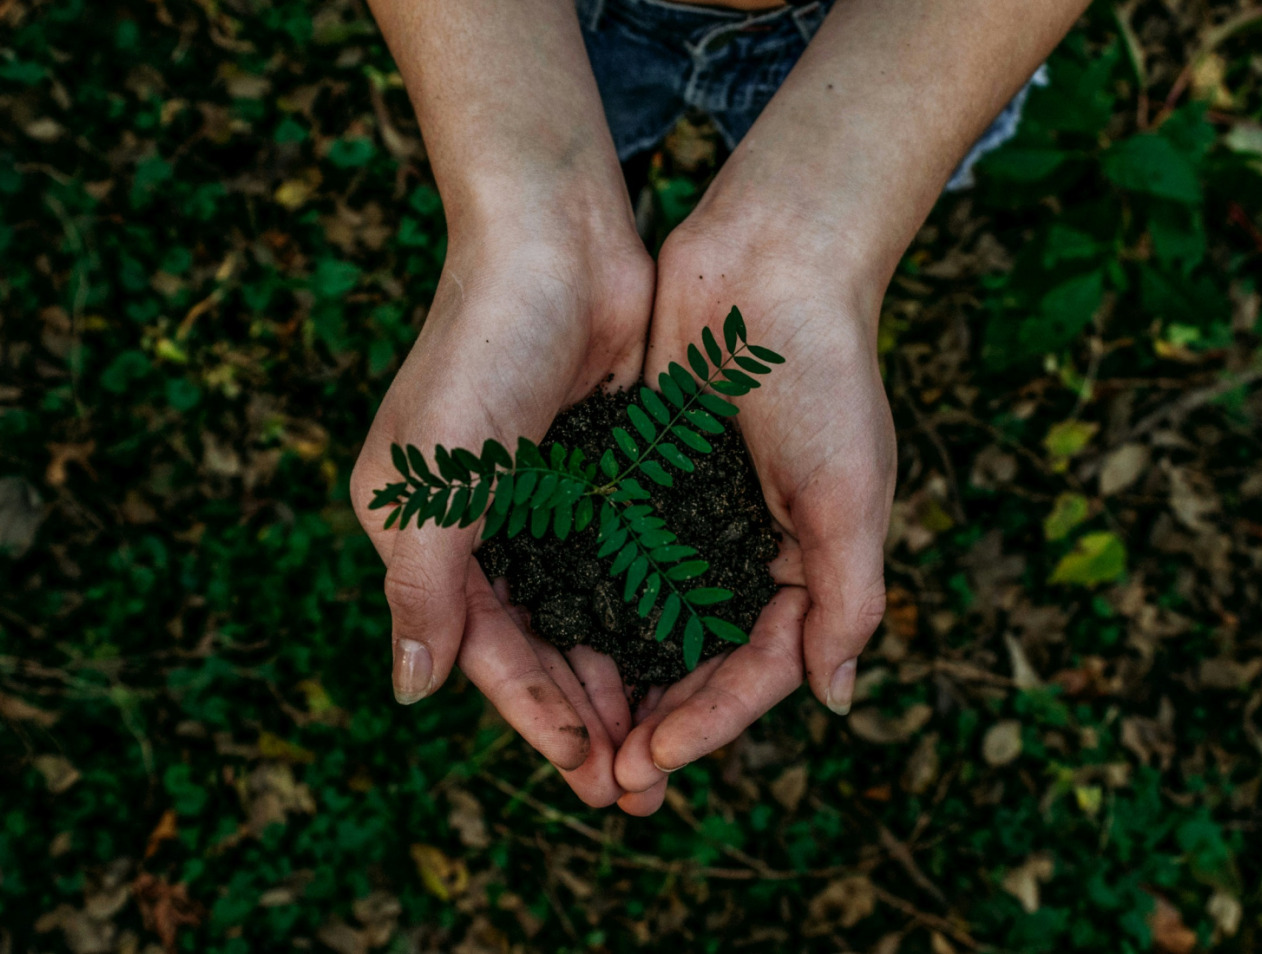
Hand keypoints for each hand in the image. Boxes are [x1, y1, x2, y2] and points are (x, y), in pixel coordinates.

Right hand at [350, 215, 653, 806]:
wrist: (556, 242)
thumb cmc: (482, 352)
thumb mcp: (434, 480)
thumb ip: (422, 589)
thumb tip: (411, 692)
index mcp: (428, 534)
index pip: (485, 650)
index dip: (535, 716)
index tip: (589, 774)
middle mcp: (484, 527)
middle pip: (539, 646)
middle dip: (585, 716)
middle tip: (637, 787)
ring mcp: (546, 502)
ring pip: (587, 615)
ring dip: (621, 677)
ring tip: (666, 742)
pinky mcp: (601, 474)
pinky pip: (625, 564)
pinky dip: (649, 613)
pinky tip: (684, 657)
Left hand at [613, 210, 896, 814]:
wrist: (770, 262)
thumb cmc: (824, 375)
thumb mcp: (850, 493)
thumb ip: (847, 598)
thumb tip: (835, 700)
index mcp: (805, 564)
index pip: (758, 669)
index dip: (711, 721)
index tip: (655, 759)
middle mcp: (745, 551)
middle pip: (698, 660)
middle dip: (658, 720)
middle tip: (608, 779)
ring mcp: (691, 517)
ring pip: (649, 620)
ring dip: (617, 678)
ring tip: (576, 735)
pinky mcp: (644, 478)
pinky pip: (613, 556)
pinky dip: (589, 602)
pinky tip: (551, 641)